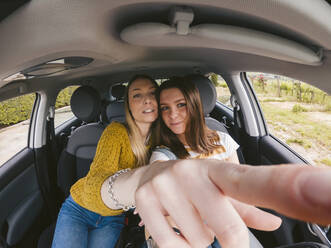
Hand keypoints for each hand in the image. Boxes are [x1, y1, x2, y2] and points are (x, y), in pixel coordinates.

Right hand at [135, 160, 330, 247]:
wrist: (147, 175)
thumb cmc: (191, 185)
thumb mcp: (218, 190)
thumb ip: (247, 208)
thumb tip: (275, 222)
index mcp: (216, 169)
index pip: (247, 181)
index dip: (273, 189)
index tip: (293, 208)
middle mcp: (190, 171)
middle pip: (228, 228)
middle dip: (227, 238)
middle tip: (214, 227)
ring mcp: (165, 184)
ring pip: (198, 240)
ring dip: (198, 239)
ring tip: (188, 220)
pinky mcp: (145, 199)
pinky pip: (171, 245)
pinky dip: (178, 246)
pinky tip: (173, 227)